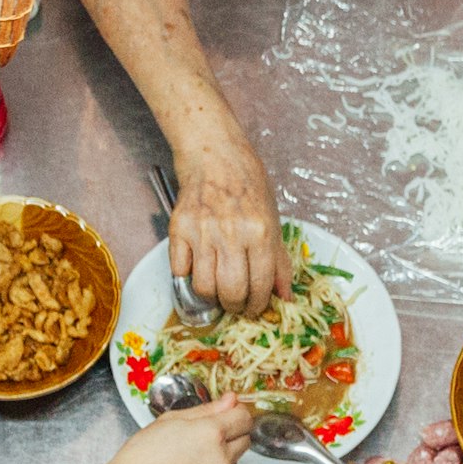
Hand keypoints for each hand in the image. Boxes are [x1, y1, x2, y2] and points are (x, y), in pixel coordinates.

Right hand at [94, 398, 256, 463]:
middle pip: (246, 439)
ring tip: (193, 451)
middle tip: (207, 430)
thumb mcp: (171, 420)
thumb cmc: (142, 456)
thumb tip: (230, 401)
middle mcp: (221, 458)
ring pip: (234, 459)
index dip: (236, 411)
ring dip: (224, 451)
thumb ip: (206, 410)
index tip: (227, 410)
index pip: (244, 417)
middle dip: (233, 431)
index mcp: (211, 434)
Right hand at [169, 135, 288, 315]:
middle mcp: (232, 234)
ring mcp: (202, 232)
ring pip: (204, 287)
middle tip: (236, 303)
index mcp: (260, 232)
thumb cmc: (247, 184)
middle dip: (235, 306)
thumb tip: (284, 296)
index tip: (254, 308)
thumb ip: (278, 260)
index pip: (260, 285)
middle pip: (231, 292)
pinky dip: (188, 276)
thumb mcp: (273, 219)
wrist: (214, 155)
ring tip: (218, 288)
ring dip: (212, 296)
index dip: (257, 304)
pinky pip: (179, 270)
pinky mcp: (178, 229)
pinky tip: (198, 268)